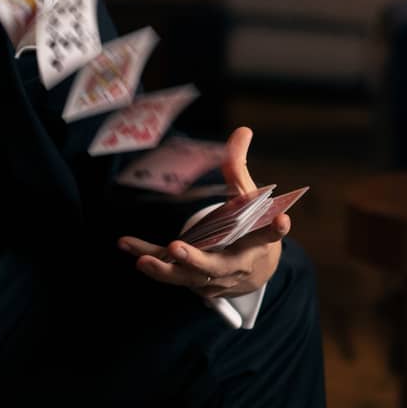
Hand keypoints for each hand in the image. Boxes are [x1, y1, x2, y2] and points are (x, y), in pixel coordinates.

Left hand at [118, 127, 288, 299]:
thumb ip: (239, 167)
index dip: (274, 230)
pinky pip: (166, 267)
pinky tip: (124, 243)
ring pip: (187, 277)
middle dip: (196, 259)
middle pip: (216, 266)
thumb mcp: (247, 199)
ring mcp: (210, 276)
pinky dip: (145, 255)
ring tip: (144, 261)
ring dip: (165, 269)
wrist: (251, 270)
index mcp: (255, 244)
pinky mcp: (190, 276)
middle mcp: (233, 264)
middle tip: (177, 248)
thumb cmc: (248, 228)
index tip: (283, 220)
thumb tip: (242, 130)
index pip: (267, 236)